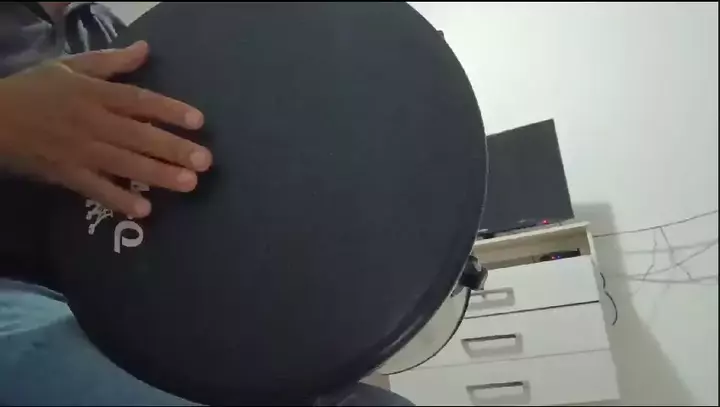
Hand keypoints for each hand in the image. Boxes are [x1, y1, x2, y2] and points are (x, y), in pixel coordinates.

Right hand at [0, 41, 211, 217]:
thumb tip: (146, 49)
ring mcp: (79, 151)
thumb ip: (110, 62)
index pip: (138, 101)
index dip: (169, 110)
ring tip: (189, 183)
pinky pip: (95, 189)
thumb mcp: (70, 67)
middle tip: (205, 161)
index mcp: (94, 94)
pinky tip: (144, 211)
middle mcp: (91, 122)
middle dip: (172, 148)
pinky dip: (118, 200)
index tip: (199, 121)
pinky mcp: (66, 174)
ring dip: (157, 175)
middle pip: (137, 136)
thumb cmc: (36, 90)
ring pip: (123, 164)